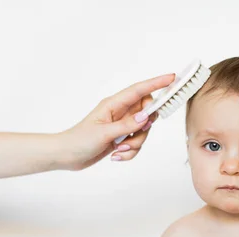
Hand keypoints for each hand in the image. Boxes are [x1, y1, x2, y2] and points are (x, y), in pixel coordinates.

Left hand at [56, 73, 174, 169]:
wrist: (67, 156)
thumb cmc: (79, 141)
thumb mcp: (104, 133)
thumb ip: (127, 125)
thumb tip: (146, 116)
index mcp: (113, 104)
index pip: (139, 90)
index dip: (156, 83)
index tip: (172, 78)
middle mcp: (120, 112)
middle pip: (146, 113)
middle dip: (144, 128)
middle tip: (133, 135)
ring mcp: (121, 125)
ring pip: (143, 131)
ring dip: (134, 144)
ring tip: (118, 150)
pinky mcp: (121, 138)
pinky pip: (136, 143)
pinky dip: (130, 152)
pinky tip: (116, 155)